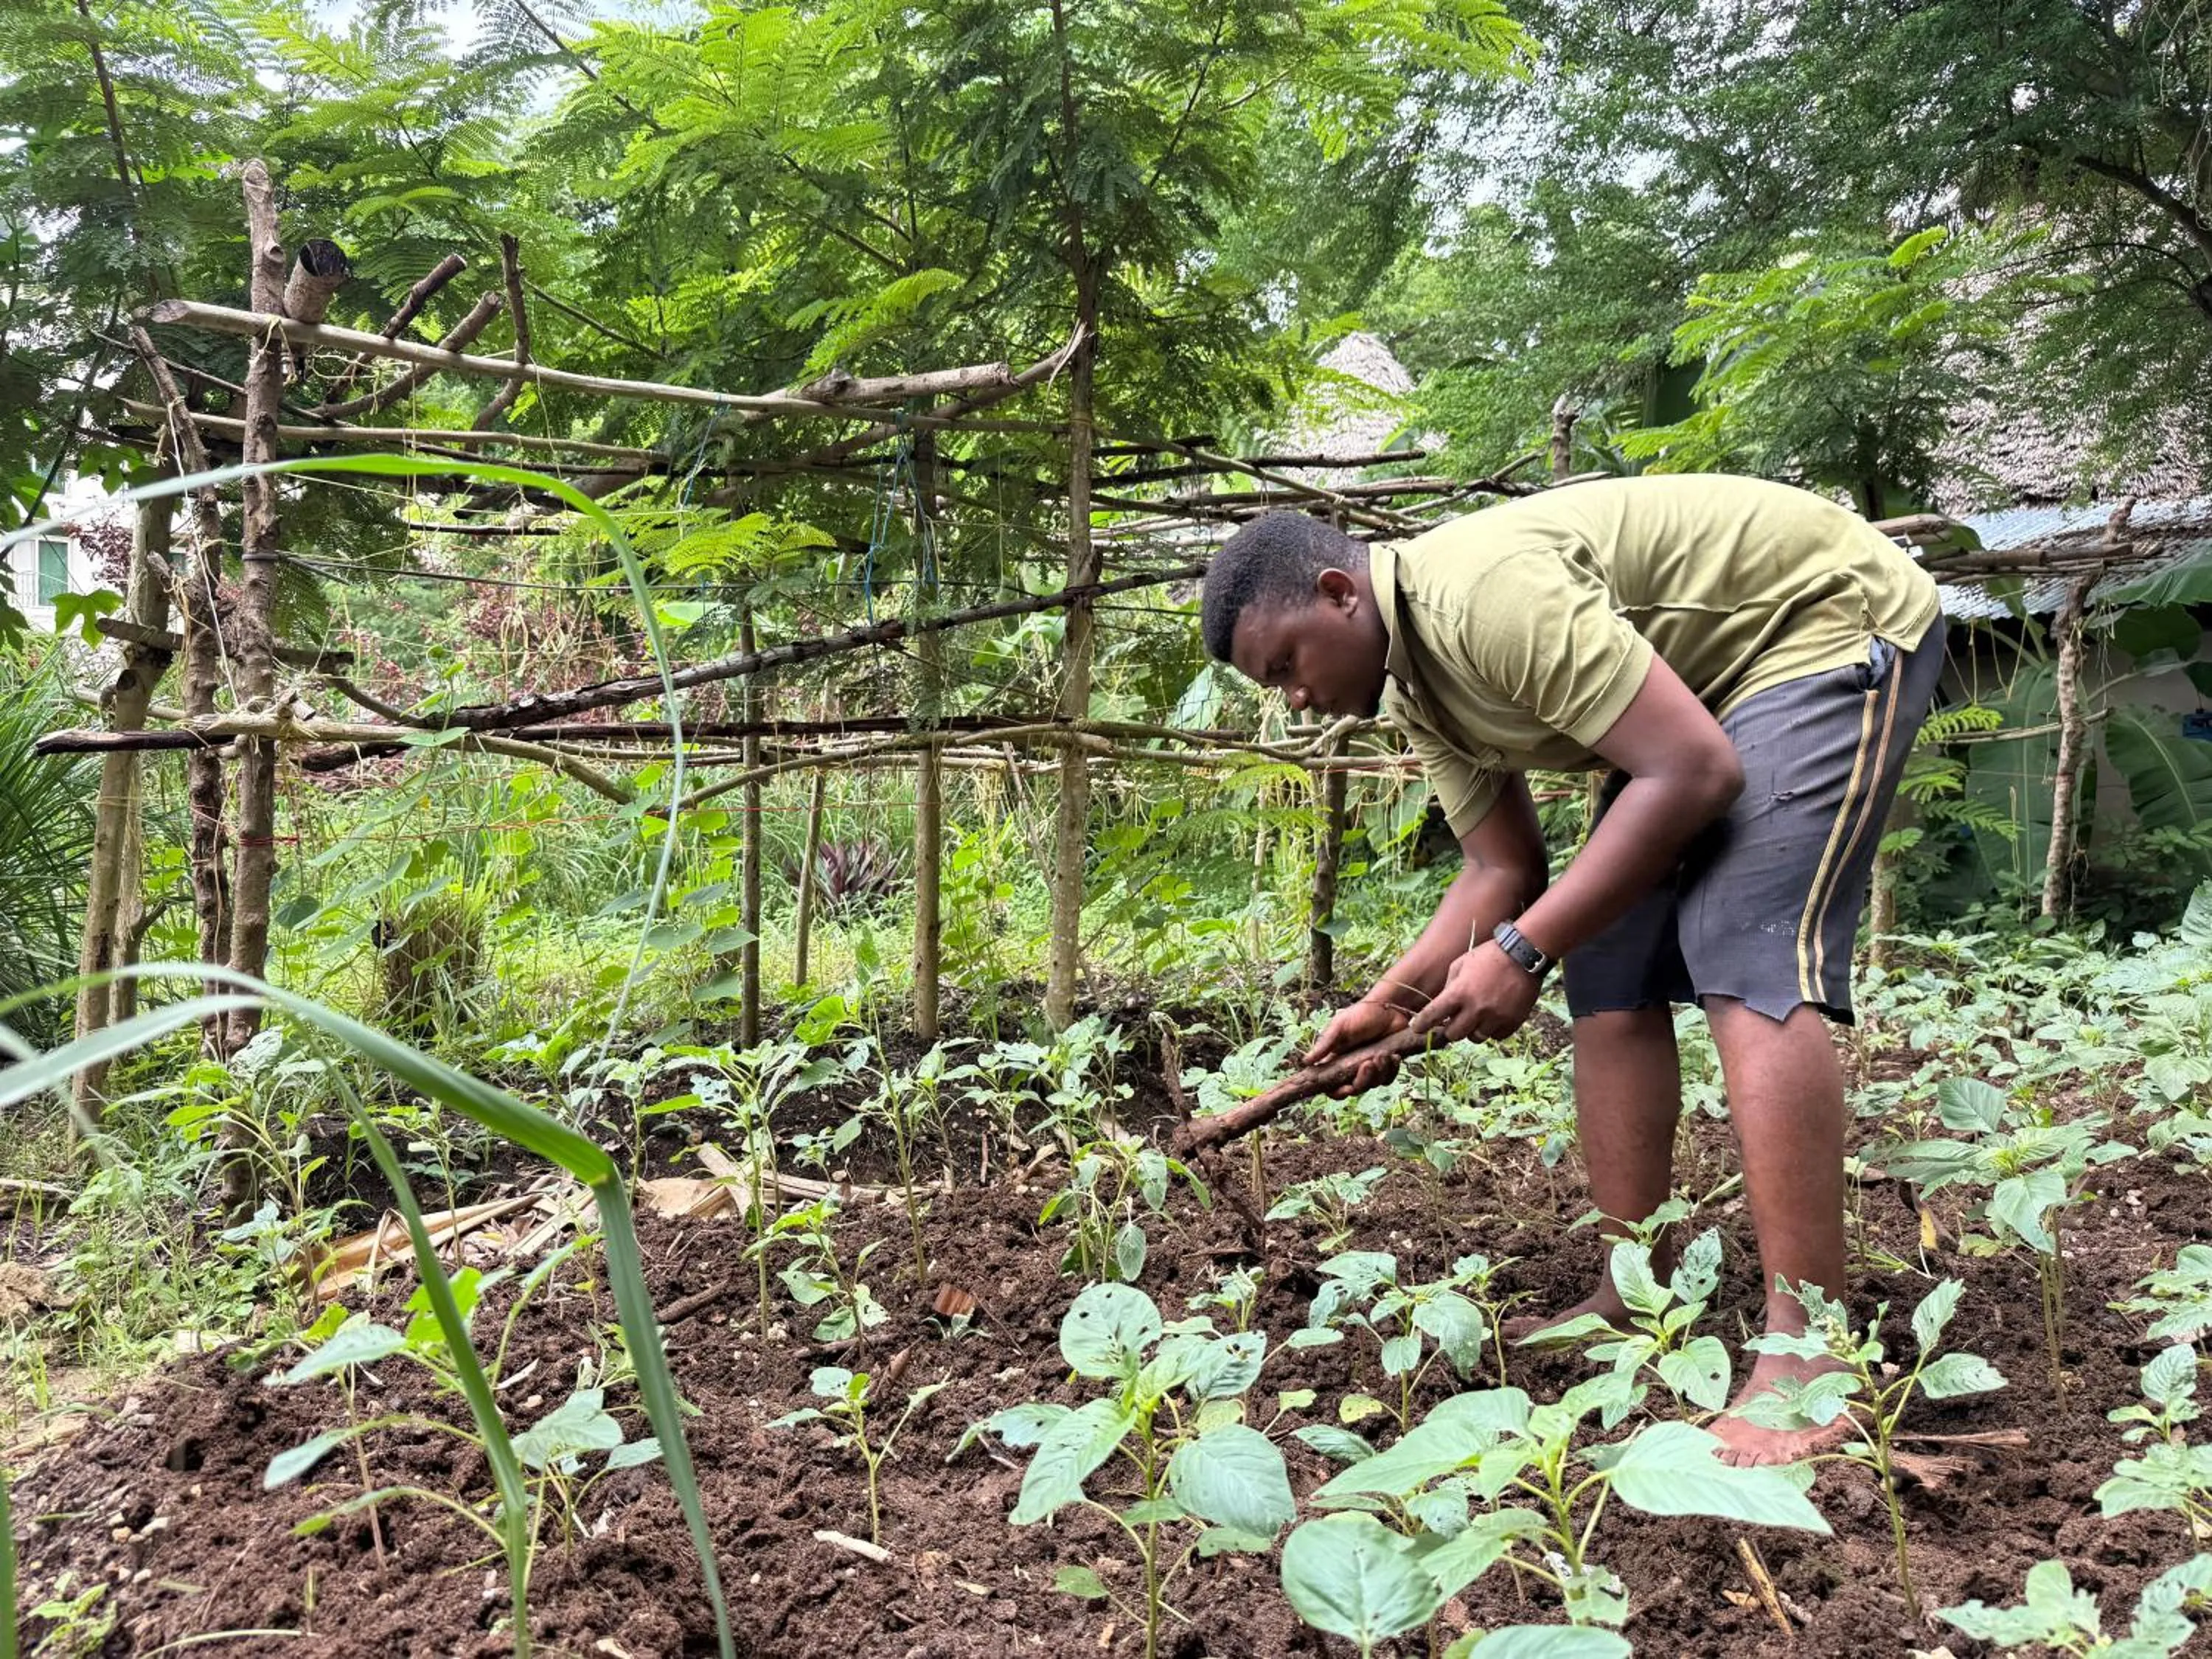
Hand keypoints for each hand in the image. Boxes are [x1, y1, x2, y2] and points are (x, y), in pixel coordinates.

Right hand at [1305, 998, 1408, 1098]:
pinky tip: (1393, 1056)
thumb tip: (1305, 1061)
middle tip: (1368, 1063)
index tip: (1345, 1088)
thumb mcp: (1340, 1026)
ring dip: (1378, 1072)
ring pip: (1372, 1085)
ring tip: (1382, 1054)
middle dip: (1362, 1080)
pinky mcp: (1386, 1066)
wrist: (1389, 1008)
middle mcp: (1352, 1068)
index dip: (1337, 1092)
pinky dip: (1391, 1071)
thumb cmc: (1361, 1014)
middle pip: (1355, 1088)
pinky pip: (1388, 1079)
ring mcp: (1370, 1068)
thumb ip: (1324, 1044)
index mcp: (1336, 1060)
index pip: (1332, 1086)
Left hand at [1408, 942, 1540, 1043]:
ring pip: (1475, 1038)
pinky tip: (1493, 1015)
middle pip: (1453, 1035)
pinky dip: (1491, 1029)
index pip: (1433, 1015)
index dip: (1421, 1024)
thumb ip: (1449, 986)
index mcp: (1459, 992)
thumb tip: (1442, 1008)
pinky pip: (1495, 1036)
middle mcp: (1476, 1008)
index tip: (1416, 1028)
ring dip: (1472, 1030)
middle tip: (1454, 1019)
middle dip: (1450, 1029)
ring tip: (1477, 1015)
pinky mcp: (1512, 1022)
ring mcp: (1495, 1017)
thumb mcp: (1461, 964)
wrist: (1523, 955)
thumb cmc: (1488, 956)